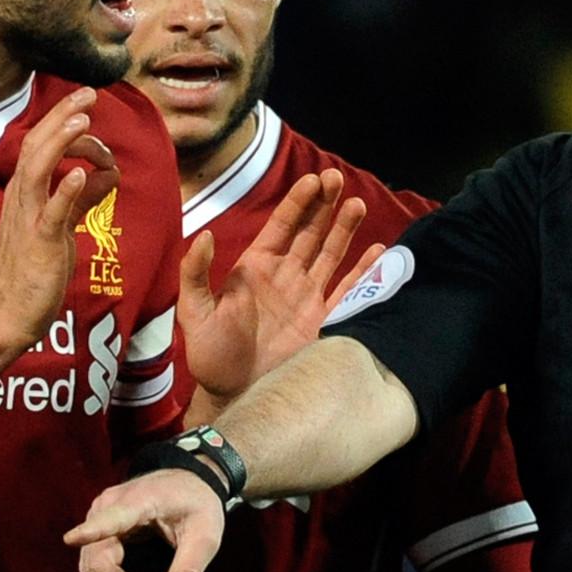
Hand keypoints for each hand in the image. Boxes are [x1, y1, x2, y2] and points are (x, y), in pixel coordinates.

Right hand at [0, 90, 116, 368]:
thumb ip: (81, 199)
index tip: (87, 104)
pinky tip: (83, 174)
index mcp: (25, 192)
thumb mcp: (61, 226)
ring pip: (39, 170)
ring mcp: (28, 219)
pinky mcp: (40, 243)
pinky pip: (52, 213)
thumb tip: (105, 173)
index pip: (40, 146)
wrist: (11, 312)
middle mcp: (21, 198)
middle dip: (62, 117)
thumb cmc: (35, 270)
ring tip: (83, 120)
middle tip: (88, 93)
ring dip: (61, 143)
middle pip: (37, 147)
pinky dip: (66, 191)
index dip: (61, 121)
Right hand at [68, 467, 227, 571]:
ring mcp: (99, 517)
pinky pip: (92, 562)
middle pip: (98, 557)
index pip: (111, 518)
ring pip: (90, 564)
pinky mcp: (98, 528)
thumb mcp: (205, 536)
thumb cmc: (197, 504)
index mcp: (139, 501)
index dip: (90, 530)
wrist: (188, 482)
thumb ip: (189, 570)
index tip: (72, 538)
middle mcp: (109, 506)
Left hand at [179, 171, 382, 401]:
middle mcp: (285, 275)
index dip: (298, 202)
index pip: (282, 225)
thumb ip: (196, 272)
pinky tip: (377, 251)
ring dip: (344, 229)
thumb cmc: (211, 352)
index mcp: (256, 266)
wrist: (234, 391)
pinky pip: (347, 290)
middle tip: (337, 179)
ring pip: (330, 253)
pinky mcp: (323, 319)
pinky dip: (363, 271)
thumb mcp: (194, 310)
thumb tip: (203, 234)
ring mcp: (306, 295)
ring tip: (357, 203)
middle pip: (310, 231)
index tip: (313, 180)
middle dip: (324, 205)